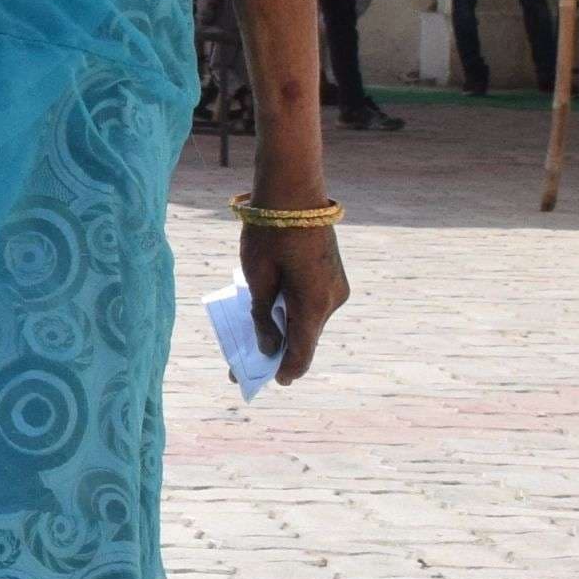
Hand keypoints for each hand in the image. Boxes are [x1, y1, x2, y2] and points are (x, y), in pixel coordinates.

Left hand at [239, 221, 348, 386]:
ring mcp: (337, 289)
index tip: (274, 383)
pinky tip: (272, 316)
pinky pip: (313, 306)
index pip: (301, 350)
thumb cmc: (268, 235)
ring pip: (309, 322)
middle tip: (241, 369)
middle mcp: (332, 300)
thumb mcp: (257, 279)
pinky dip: (294, 314)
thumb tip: (268, 348)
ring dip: (286, 332)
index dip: (286, 370)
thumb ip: (263, 317)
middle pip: (305, 338)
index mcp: (313, 303)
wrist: (294, 194)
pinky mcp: (334, 279)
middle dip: (278, 353)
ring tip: (252, 343)